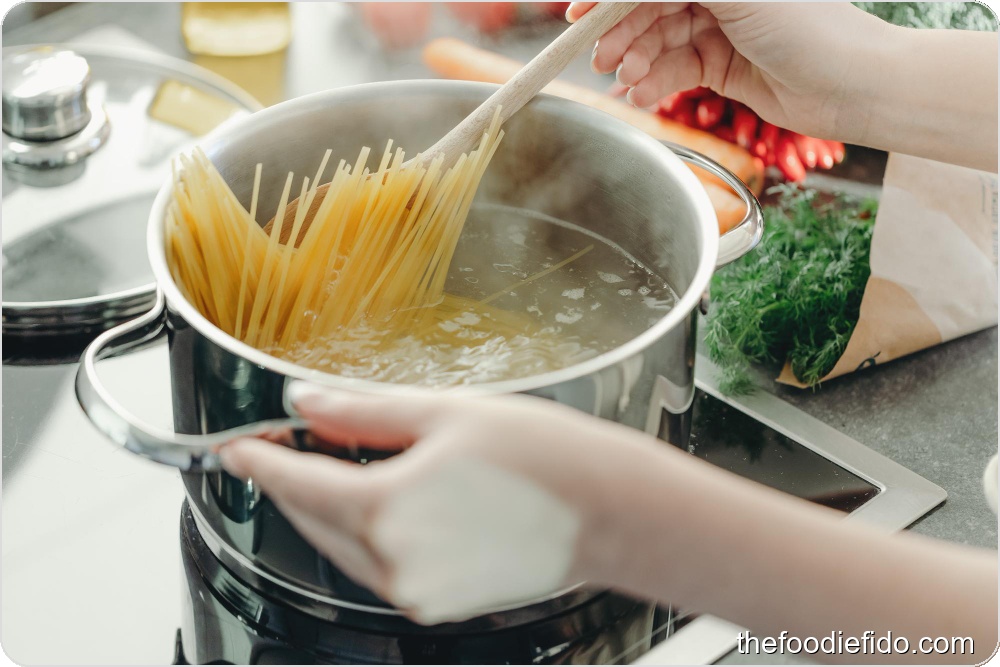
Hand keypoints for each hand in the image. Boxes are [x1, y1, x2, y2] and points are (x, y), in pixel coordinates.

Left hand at [219, 382, 674, 624]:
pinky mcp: (438, 601)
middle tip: (284, 438)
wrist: (615, 513)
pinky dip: (362, 530)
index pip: (295, 480)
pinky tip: (379, 497)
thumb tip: (309, 402)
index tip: (236, 445)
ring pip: (339, 544)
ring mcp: (416, 590)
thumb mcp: (448, 413)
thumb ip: (365, 411)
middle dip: (290, 478)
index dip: (258, 458)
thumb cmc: (548, 459)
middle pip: (311, 516)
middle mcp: (394, 561)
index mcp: (388, 508)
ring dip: (324, 505)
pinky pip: (376, 564)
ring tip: (330, 461)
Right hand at [567, 2, 998, 171]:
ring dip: (635, 61)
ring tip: (623, 80)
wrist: (851, 86)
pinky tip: (640, 95)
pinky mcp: (720, 66)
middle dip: (621, 32)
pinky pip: (674, 70)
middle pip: (650, 6)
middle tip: (600, 58)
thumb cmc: (808, 28)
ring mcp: (719, 27)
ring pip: (658, 40)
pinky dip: (654, 82)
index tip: (577, 13)